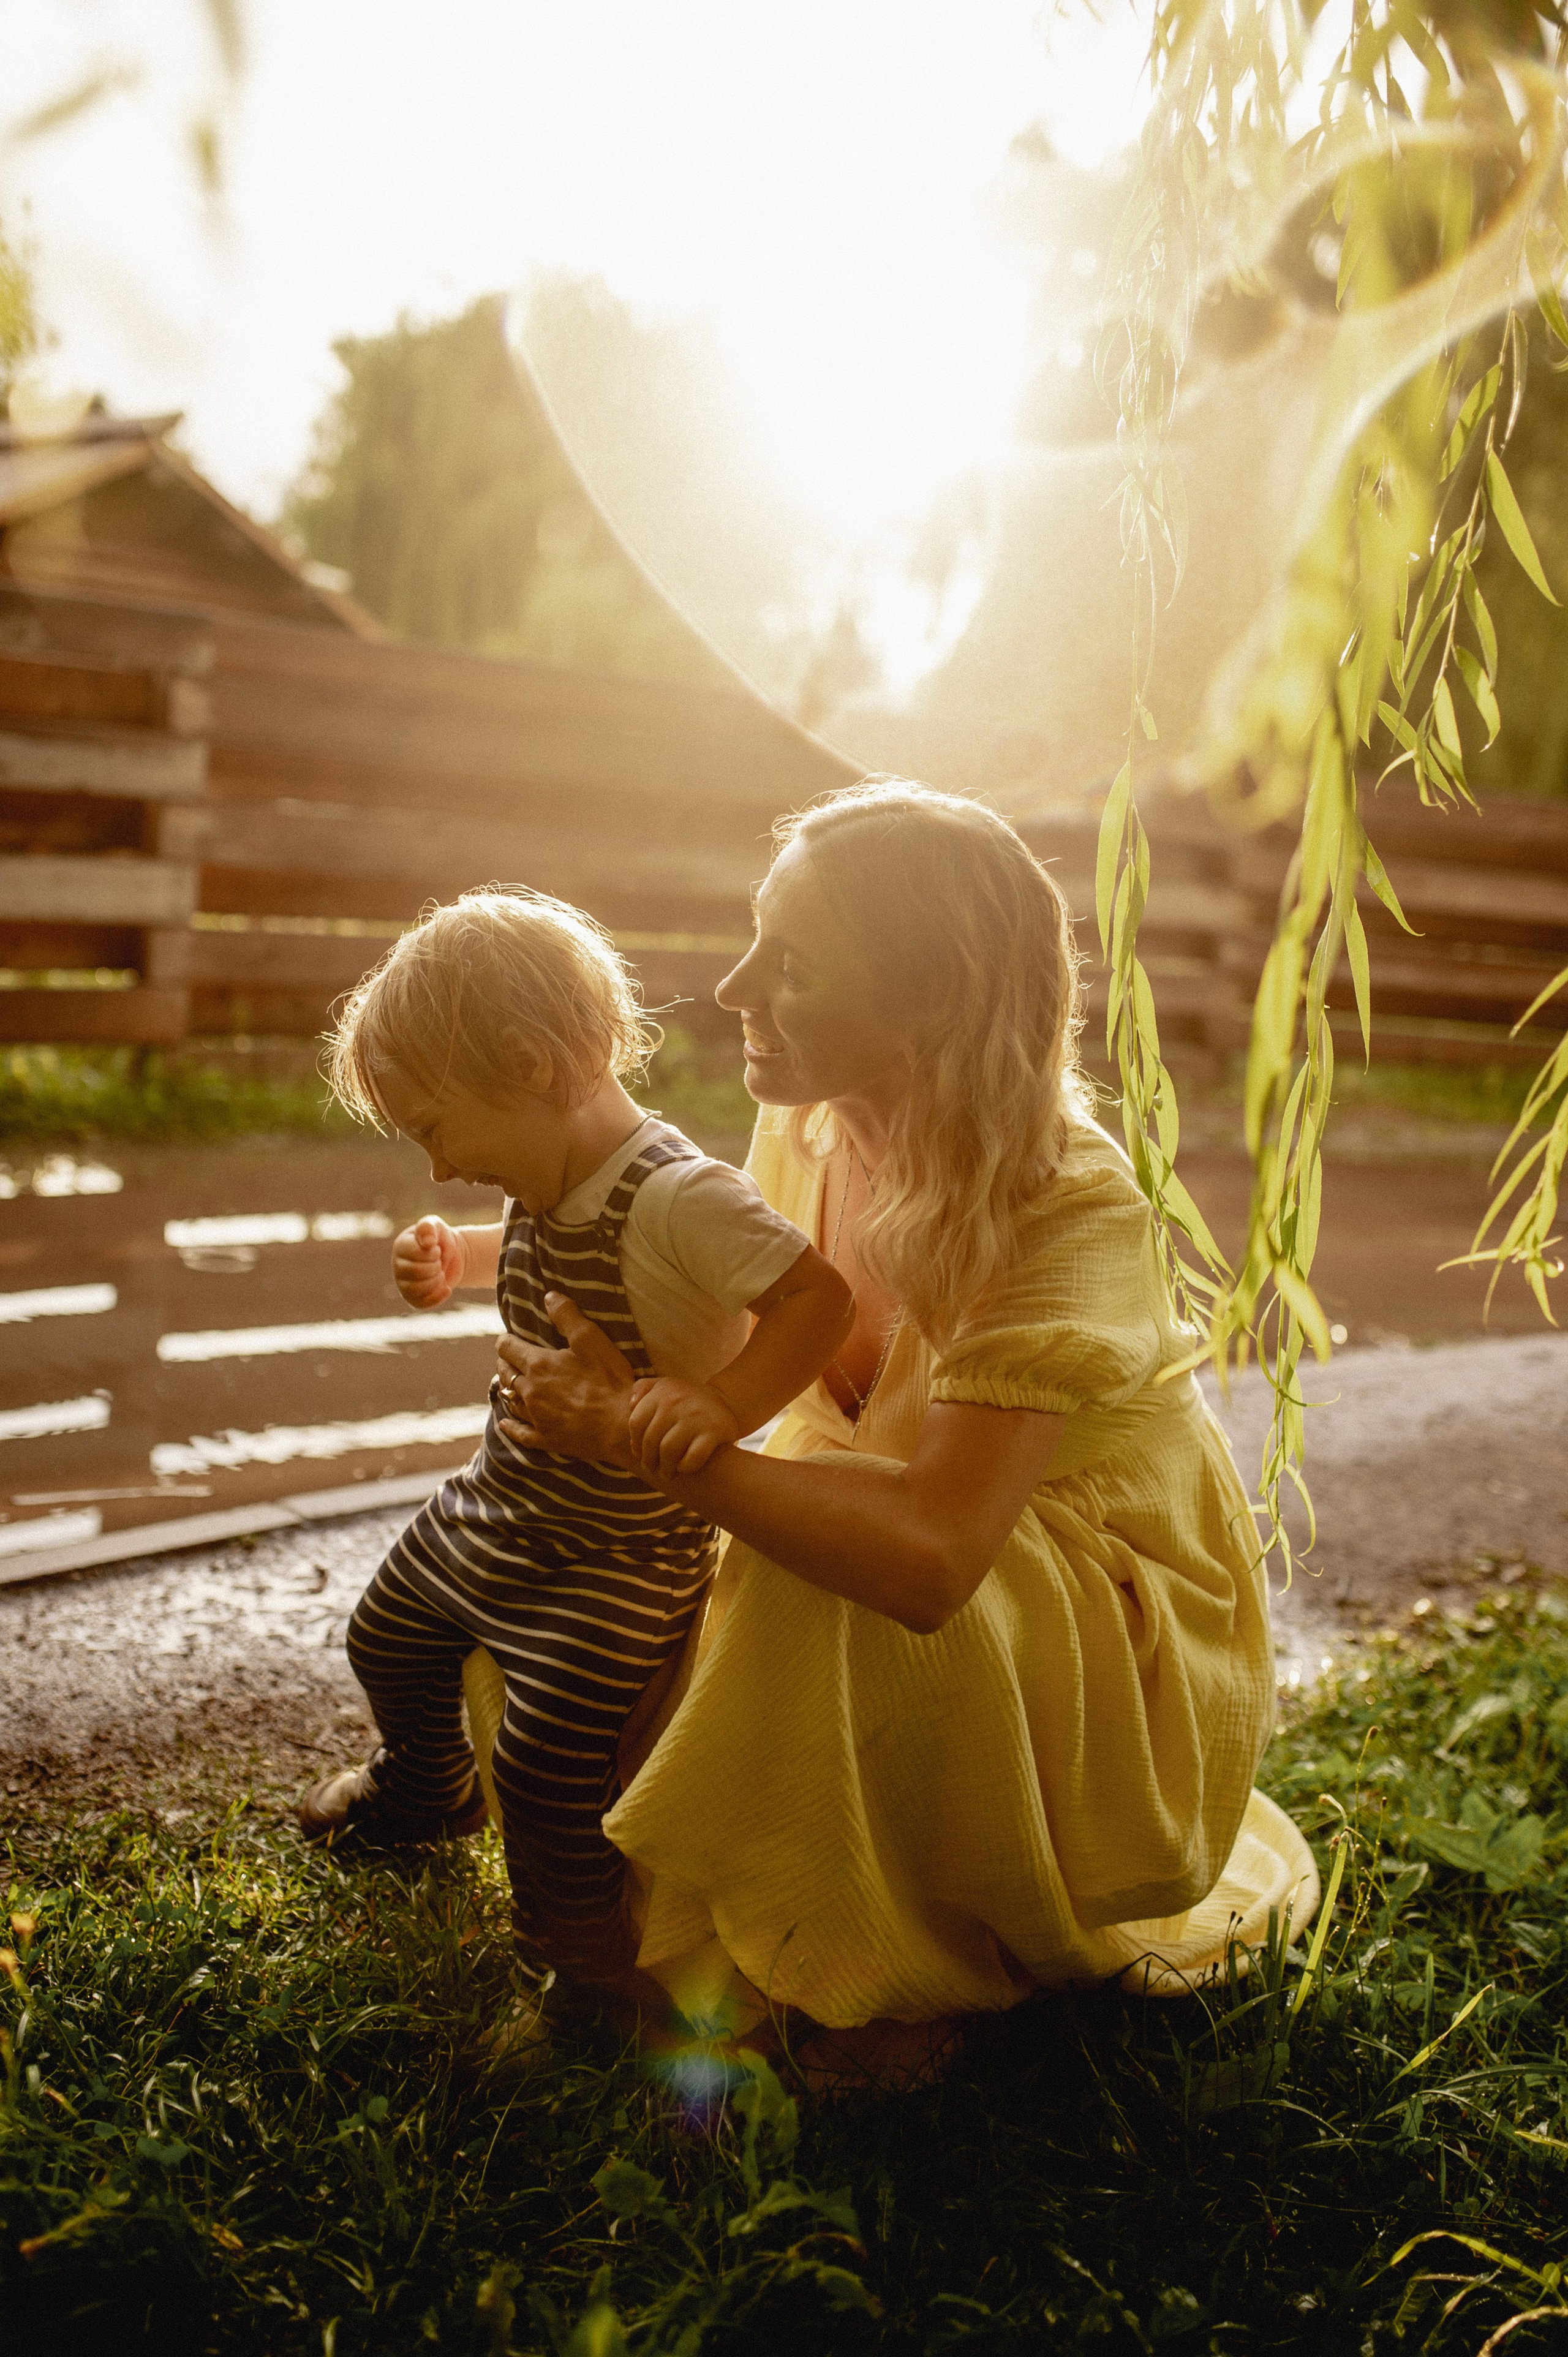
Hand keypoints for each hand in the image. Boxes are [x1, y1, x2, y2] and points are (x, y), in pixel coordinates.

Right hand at [393, 1217, 463, 1308]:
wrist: (453, 1257)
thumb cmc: (441, 1240)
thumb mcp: (436, 1226)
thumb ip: (428, 1227)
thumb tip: (427, 1242)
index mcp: (401, 1246)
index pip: (413, 1253)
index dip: (431, 1253)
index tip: (437, 1248)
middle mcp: (398, 1266)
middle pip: (414, 1272)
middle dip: (434, 1267)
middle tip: (439, 1261)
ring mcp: (403, 1283)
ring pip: (416, 1289)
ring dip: (436, 1281)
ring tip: (441, 1273)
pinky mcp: (412, 1298)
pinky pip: (421, 1304)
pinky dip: (437, 1297)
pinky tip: (447, 1288)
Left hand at [494, 1294, 638, 1466]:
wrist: (621, 1424)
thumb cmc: (609, 1380)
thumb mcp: (591, 1339)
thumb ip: (568, 1316)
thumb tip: (549, 1296)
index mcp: (538, 1365)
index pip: (508, 1347)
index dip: (506, 1340)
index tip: (508, 1338)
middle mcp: (530, 1391)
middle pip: (506, 1374)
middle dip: (505, 1364)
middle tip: (509, 1359)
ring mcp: (537, 1417)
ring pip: (510, 1401)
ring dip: (508, 1390)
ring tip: (509, 1384)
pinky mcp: (547, 1438)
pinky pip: (520, 1433)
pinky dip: (510, 1427)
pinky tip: (504, 1424)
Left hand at [627, 1376, 741, 1476]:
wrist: (725, 1400)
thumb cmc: (687, 1400)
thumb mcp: (665, 1386)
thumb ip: (643, 1389)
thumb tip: (630, 1406)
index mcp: (662, 1392)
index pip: (636, 1424)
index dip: (635, 1443)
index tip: (639, 1453)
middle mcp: (676, 1402)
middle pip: (651, 1440)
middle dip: (649, 1460)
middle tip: (652, 1469)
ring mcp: (695, 1417)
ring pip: (668, 1451)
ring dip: (665, 1468)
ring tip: (667, 1474)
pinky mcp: (713, 1432)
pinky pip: (692, 1457)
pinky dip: (685, 1467)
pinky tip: (684, 1467)